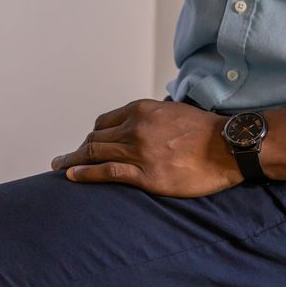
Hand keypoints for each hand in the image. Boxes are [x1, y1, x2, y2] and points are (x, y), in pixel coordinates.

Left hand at [50, 99, 242, 196]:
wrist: (227, 146)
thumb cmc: (204, 130)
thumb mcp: (172, 112)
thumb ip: (152, 118)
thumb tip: (139, 126)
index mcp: (141, 110)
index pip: (104, 123)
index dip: (93, 136)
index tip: (87, 145)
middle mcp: (135, 127)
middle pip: (95, 139)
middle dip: (77, 149)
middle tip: (62, 159)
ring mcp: (139, 151)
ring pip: (94, 154)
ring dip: (72, 160)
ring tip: (58, 167)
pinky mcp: (146, 175)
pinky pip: (107, 172)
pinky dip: (84, 174)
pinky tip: (72, 176)